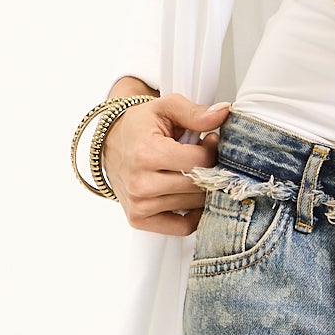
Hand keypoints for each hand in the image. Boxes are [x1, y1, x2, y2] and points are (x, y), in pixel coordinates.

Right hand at [102, 88, 229, 233]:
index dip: (212, 150)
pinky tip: (190, 195)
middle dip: (209, 170)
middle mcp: (140, 183)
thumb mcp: (165, 108)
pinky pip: (183, 227)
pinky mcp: (139, 220)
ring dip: (201, 189)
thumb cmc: (140, 127)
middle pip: (199, 185)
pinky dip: (193, 214)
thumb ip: (195, 112)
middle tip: (202, 158)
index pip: (200, 161)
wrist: (111, 144)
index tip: (209, 142)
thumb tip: (223, 113)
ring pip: (195, 204)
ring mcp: (139, 205)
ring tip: (191, 171)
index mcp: (146, 153)